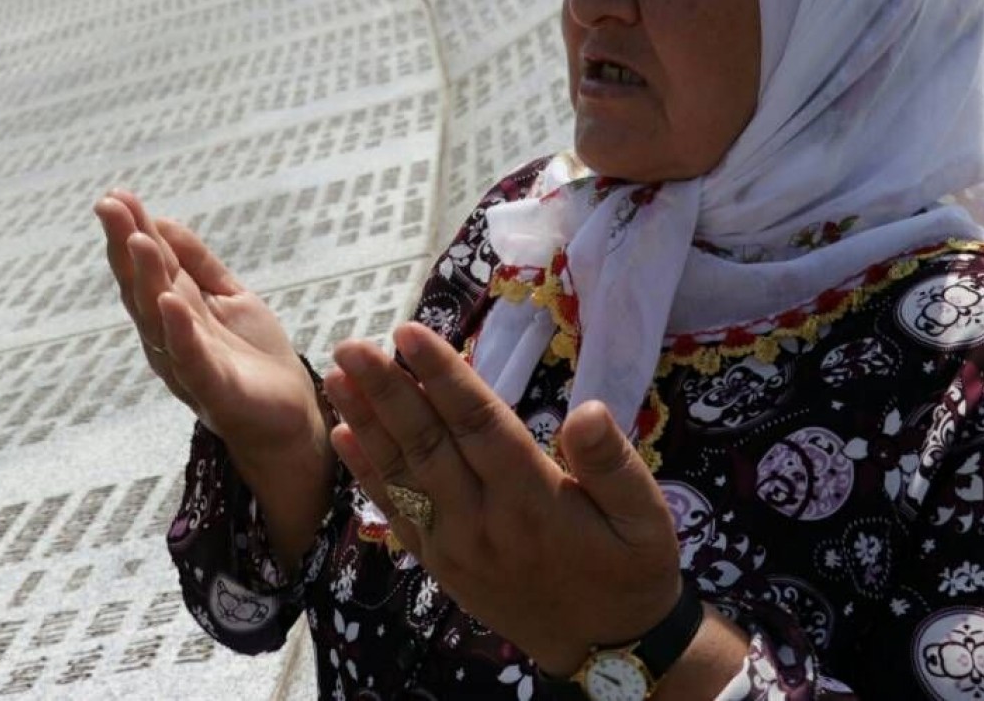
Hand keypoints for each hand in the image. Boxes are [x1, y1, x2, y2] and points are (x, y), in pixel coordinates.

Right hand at [94, 190, 322, 458]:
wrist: (289, 415)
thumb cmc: (252, 356)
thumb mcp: (228, 296)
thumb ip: (198, 262)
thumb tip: (161, 219)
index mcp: (172, 311)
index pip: (147, 265)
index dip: (130, 231)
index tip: (115, 195)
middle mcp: (168, 337)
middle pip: (142, 286)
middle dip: (125, 246)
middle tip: (110, 207)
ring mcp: (187, 364)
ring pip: (159, 318)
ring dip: (148, 279)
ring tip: (139, 241)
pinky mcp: (214, 390)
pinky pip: (192, 359)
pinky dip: (179, 332)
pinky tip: (170, 302)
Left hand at [324, 322, 684, 678]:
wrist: (603, 650)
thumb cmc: (630, 570)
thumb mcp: (646, 519)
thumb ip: (614, 464)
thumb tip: (589, 409)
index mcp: (533, 501)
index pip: (478, 425)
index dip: (442, 376)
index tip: (408, 333)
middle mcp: (483, 521)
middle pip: (427, 444)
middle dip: (387, 390)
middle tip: (353, 345)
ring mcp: (454, 545)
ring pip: (402, 474)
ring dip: (366, 422)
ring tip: (336, 376)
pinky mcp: (439, 563)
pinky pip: (396, 512)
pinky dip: (366, 472)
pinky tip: (343, 435)